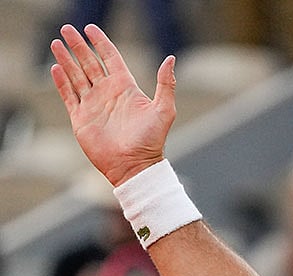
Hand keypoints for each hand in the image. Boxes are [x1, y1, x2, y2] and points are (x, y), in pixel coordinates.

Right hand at [50, 24, 175, 186]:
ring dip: (66, 59)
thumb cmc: (152, 140)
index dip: (101, 42)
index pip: (111, 58)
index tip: (90, 28)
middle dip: (78, 46)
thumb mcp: (164, 110)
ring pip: (77, 76)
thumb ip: (166, 84)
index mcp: (126, 88)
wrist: (134, 165)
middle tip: (67, 28)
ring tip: (56, 43)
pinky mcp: (81, 118)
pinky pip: (69, 95)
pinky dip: (62, 82)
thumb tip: (171, 59)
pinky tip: (56, 68)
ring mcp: (94, 105)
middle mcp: (108, 93)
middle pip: (90, 63)